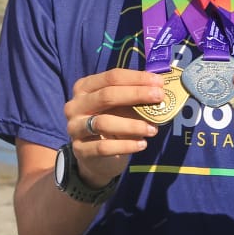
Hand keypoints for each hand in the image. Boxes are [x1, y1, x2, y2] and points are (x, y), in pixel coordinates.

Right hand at [63, 68, 163, 187]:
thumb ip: (134, 98)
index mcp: (84, 87)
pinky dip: (126, 145)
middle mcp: (75, 105)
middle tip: (159, 97)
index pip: (111, 77)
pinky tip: (142, 144)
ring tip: (153, 129)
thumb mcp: (120, 107)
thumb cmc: (112, 123)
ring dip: (132, 125)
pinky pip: (104, 147)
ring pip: (104, 123)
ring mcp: (74, 128)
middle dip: (136, 94)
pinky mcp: (80, 150)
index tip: (159, 82)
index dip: (136, 78)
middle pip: (106, 96)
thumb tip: (159, 90)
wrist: (96, 157)